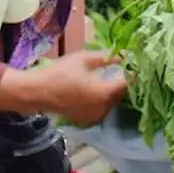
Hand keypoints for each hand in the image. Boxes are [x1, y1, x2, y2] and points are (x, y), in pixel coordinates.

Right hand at [0, 50, 126, 126]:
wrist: (37, 92)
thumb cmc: (60, 73)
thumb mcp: (84, 59)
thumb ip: (107, 57)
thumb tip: (125, 54)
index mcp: (104, 93)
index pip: (128, 84)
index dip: (134, 73)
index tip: (136, 63)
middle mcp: (103, 108)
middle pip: (121, 94)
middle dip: (125, 81)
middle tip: (127, 67)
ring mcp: (95, 116)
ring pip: (113, 102)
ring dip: (115, 90)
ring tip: (116, 75)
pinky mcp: (87, 119)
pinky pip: (103, 107)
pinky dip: (105, 98)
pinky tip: (101, 87)